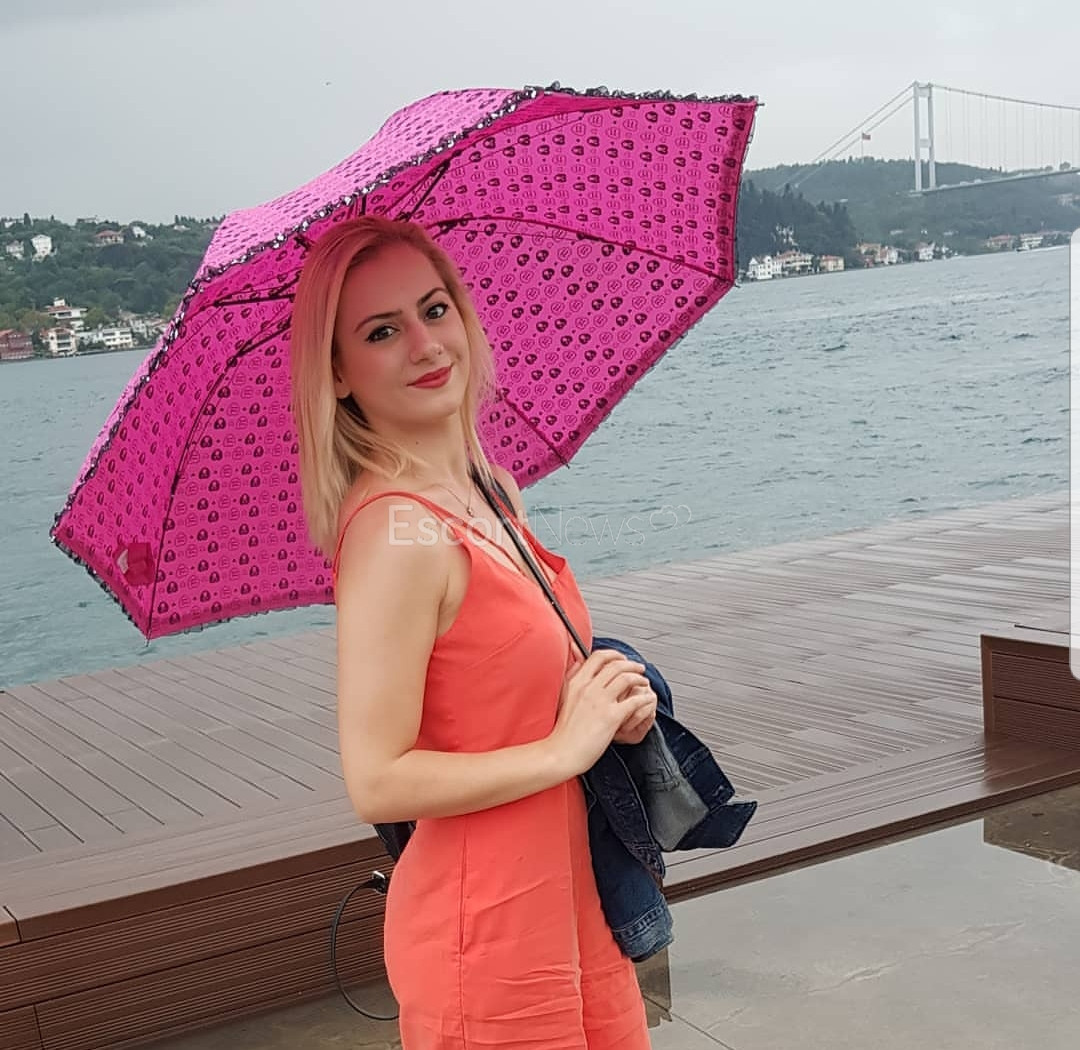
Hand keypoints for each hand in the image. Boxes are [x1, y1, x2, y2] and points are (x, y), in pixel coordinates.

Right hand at [548, 649, 653, 777]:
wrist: (562, 752)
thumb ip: (572, 677)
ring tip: (644, 682)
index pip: (598, 657)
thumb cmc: (563, 730)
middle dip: (631, 664)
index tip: (621, 658)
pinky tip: (647, 699)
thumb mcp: (563, 696)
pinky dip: (644, 698)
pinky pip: (634, 701)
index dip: (614, 655)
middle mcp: (588, 688)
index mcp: (577, 682)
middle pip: (616, 665)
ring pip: (627, 678)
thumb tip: (579, 661)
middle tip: (638, 668)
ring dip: (639, 678)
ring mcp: (600, 701)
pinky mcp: (611, 717)